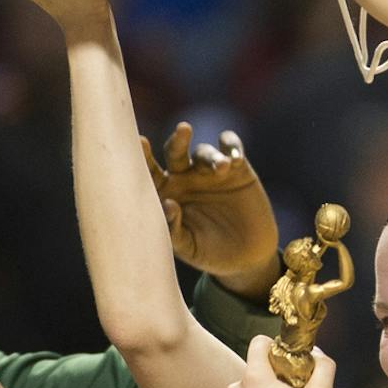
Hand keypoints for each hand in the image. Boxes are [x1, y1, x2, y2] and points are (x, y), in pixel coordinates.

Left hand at [143, 122, 279, 292]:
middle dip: (178, 140)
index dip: (144, 155)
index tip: (142, 141)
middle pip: (176, 151)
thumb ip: (174, 229)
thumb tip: (168, 204)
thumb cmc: (208, 253)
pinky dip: (232, 147)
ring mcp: (210, 171)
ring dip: (212, 156)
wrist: (246, 257)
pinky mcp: (237, 168)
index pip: (149, 170)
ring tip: (222, 167)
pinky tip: (235, 158)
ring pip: (205, 151)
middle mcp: (185, 177)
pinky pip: (231, 147)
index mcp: (166, 192)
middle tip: (183, 130)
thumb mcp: (188, 247)